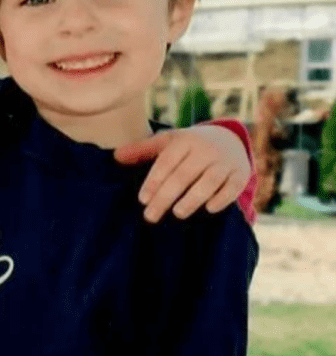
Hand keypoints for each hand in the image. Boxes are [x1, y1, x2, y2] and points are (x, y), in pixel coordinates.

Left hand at [114, 125, 250, 222]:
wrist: (228, 140)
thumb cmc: (188, 146)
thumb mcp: (167, 143)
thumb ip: (142, 150)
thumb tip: (116, 157)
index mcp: (185, 140)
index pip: (167, 162)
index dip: (154, 181)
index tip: (143, 200)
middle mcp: (206, 149)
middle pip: (184, 175)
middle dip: (166, 197)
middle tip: (150, 216)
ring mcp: (224, 161)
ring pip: (209, 181)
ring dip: (193, 198)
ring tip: (177, 213)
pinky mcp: (240, 174)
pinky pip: (231, 187)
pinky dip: (221, 198)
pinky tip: (208, 209)